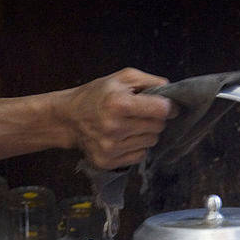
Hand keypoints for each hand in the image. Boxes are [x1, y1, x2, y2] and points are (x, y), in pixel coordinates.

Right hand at [59, 68, 177, 168]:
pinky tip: (124, 138)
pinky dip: (137, 147)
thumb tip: (171, 92)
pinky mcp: (107, 162)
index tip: (166, 106)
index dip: (168, 107)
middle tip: (142, 114)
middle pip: (158, 127)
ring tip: (131, 126)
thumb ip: (149, 81)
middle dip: (155, 119)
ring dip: (146, 134)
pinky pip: (140, 156)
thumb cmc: (97, 95)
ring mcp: (110, 147)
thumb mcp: (121, 78)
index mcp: (118, 103)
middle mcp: (114, 128)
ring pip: (150, 142)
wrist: (68, 118)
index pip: (161, 110)